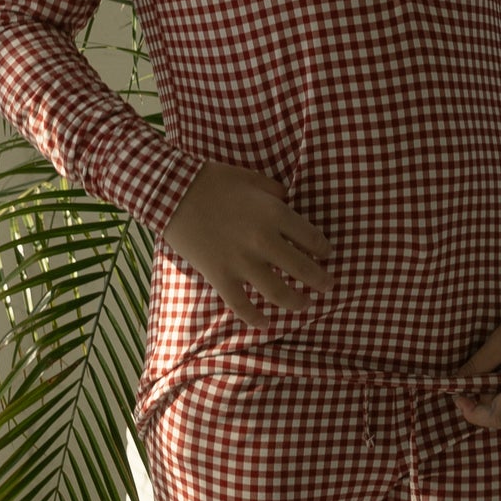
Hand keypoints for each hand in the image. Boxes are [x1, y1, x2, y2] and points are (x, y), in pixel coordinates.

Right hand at [162, 161, 334, 325]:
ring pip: (278, 292)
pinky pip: (241, 305)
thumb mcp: (252, 177)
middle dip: (320, 280)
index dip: (323, 248)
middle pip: (303, 268)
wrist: (172, 193)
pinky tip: (265, 324)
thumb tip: (288, 200)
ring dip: (296, 301)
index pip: (311, 237)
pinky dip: (255, 318)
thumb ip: (274, 191)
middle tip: (328, 285)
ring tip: (305, 305)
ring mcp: (242, 263)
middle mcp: (264, 241)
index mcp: (275, 214)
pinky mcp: (220, 277)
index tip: (326, 254)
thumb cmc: (213, 180)